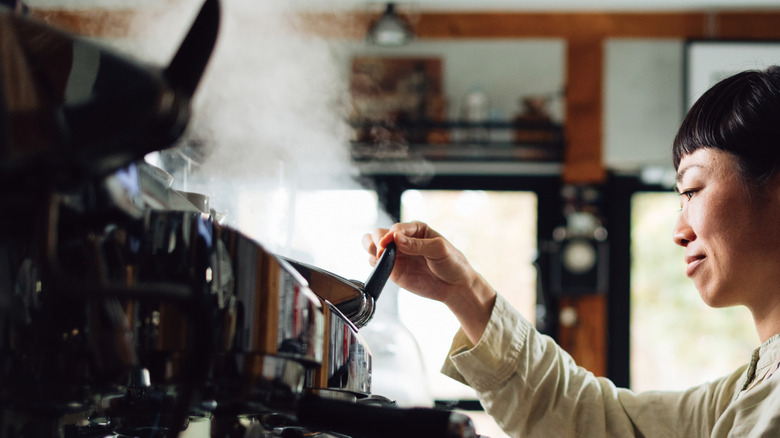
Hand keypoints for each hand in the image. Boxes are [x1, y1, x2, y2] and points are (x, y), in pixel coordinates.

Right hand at [362, 221, 495, 342]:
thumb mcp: (439, 250)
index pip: (396, 228)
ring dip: (370, 248)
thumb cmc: (452, 263)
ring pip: (372, 245)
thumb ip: (417, 244)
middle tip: (380, 252)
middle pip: (379, 233)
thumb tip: (396, 238)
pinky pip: (375, 263)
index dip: (390, 235)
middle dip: (376, 240)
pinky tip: (380, 266)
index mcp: (415, 229)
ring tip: (377, 257)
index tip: (388, 244)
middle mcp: (403, 240)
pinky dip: (373, 263)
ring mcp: (397, 255)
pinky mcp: (393, 270)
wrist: (455, 286)